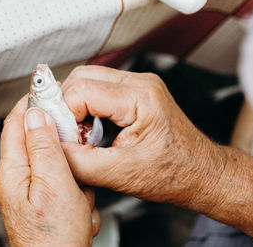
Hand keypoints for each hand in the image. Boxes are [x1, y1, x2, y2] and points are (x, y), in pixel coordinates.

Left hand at [0, 96, 99, 246]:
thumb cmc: (53, 237)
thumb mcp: (53, 183)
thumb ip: (43, 145)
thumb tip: (35, 113)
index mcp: (13, 170)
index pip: (16, 122)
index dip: (31, 103)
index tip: (47, 90)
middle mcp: (18, 178)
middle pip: (39, 141)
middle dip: (63, 149)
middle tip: (76, 159)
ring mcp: (32, 190)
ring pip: (57, 163)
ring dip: (73, 177)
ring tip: (78, 198)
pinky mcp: (45, 201)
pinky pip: (64, 183)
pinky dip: (76, 192)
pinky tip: (78, 209)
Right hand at [60, 66, 223, 207]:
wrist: (200, 172)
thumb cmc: (173, 173)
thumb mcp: (122, 174)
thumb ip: (80, 162)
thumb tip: (52, 148)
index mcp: (141, 98)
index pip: (82, 91)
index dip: (63, 115)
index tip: (61, 137)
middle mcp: (141, 83)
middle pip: (82, 77)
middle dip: (65, 106)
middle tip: (64, 133)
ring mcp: (139, 84)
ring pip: (88, 79)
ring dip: (74, 105)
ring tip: (77, 132)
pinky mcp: (135, 92)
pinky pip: (99, 87)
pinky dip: (86, 105)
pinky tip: (88, 127)